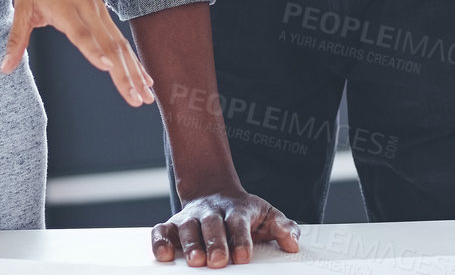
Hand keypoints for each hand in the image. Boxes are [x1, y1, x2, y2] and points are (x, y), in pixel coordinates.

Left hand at [6, 0, 154, 106]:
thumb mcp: (21, 7)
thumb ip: (16, 40)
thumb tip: (5, 68)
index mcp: (66, 9)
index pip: (81, 34)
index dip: (93, 51)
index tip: (107, 67)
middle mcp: (88, 11)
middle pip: (110, 45)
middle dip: (124, 74)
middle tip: (136, 98)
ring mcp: (100, 12)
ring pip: (121, 45)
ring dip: (135, 71)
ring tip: (145, 96)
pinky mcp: (104, 14)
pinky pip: (122, 40)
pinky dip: (134, 60)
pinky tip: (145, 78)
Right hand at [152, 188, 299, 266]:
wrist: (215, 192)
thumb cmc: (243, 212)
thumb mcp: (267, 215)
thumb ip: (283, 228)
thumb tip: (294, 243)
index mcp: (237, 210)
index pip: (239, 222)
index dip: (241, 239)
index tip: (243, 256)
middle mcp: (212, 212)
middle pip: (212, 224)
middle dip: (215, 243)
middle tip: (219, 261)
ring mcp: (191, 217)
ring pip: (187, 227)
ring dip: (190, 244)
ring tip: (196, 262)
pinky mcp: (173, 224)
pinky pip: (162, 230)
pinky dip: (160, 241)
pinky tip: (164, 255)